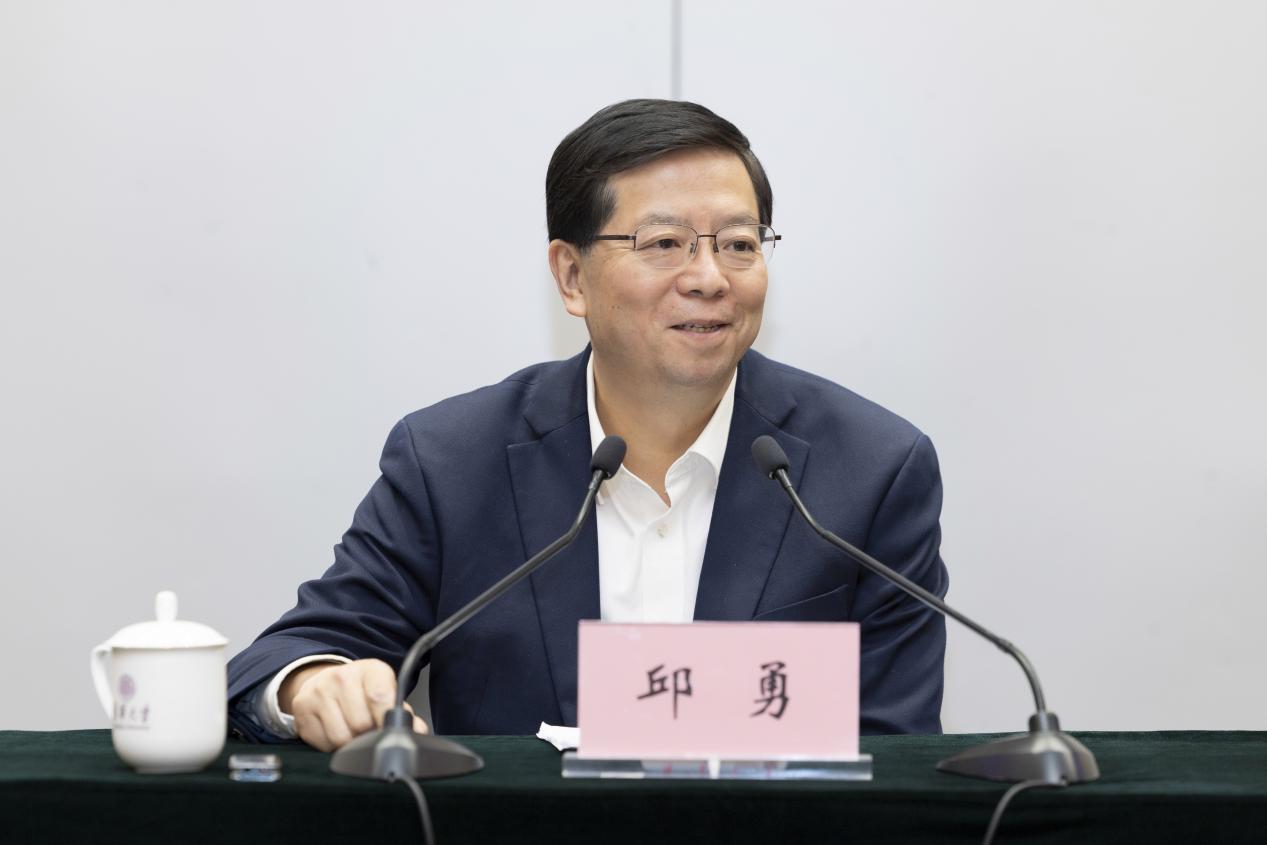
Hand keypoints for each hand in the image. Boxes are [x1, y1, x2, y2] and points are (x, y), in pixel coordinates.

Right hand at [279, 659, 429, 750]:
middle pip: (360, 723)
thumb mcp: (386, 694)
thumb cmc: (362, 692)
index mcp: (370, 670)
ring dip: (349, 744)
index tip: (386, 730)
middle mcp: (342, 676)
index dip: (385, 721)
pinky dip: (330, 746)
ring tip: (352, 732)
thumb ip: (403, 713)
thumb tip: (417, 731)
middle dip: (367, 735)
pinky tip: (335, 732)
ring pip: (340, 737)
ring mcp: (319, 691)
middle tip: (368, 731)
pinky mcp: (302, 708)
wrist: (325, 681)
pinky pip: (322, 742)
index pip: (380, 697)